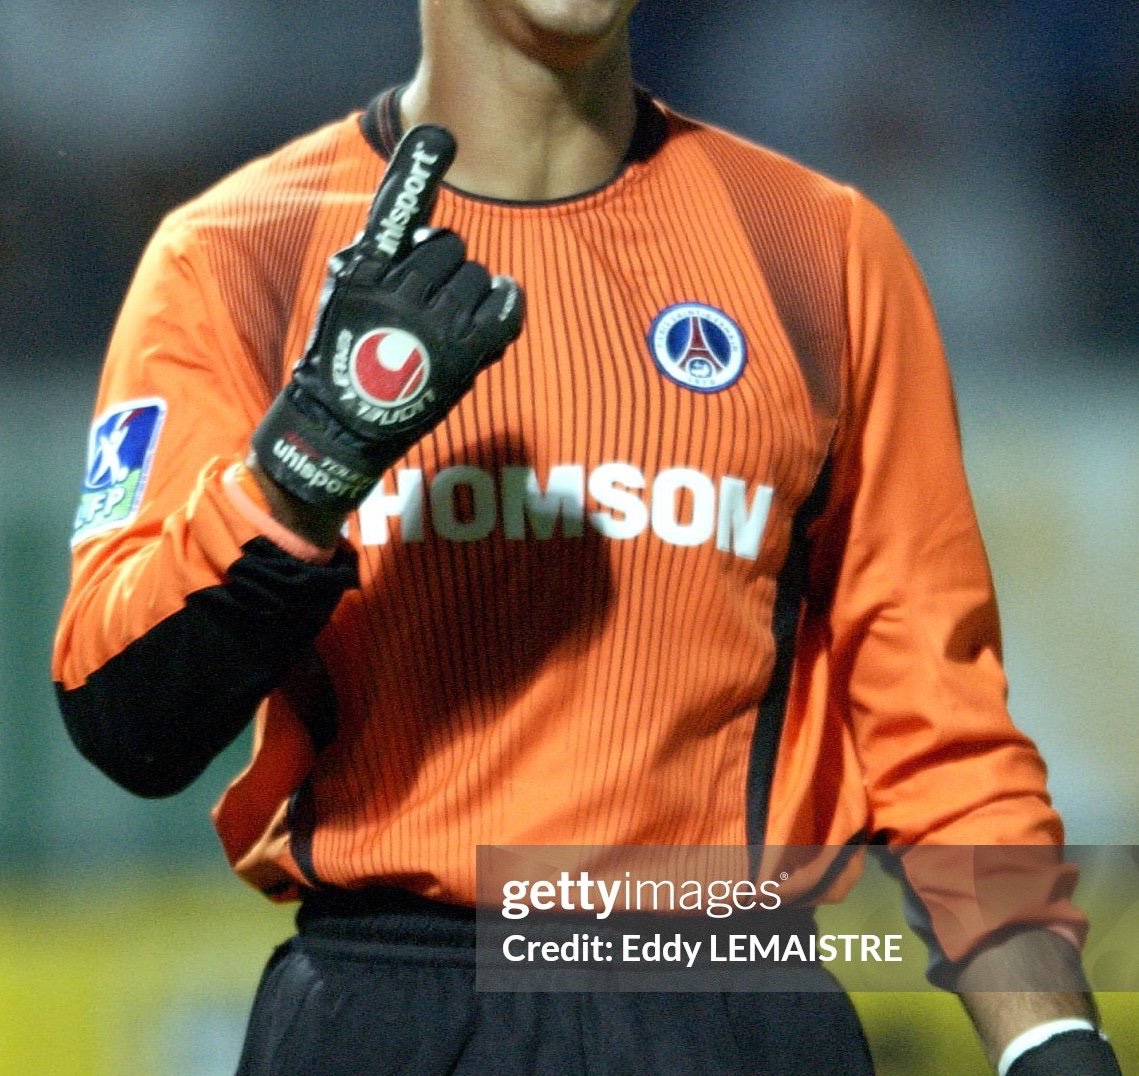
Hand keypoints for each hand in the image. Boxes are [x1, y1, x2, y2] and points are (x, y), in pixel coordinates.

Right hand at [252, 124, 523, 509]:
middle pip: (450, 246)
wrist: (344, 424)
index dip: (416, 171)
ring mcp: (434, 323)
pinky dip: (504, 300)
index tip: (438, 136)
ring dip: (469, 290)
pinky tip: (494, 304)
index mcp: (363, 270)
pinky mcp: (464, 354)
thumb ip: (380, 256)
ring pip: (476, 275)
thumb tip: (431, 237)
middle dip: (445, 266)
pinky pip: (504, 306)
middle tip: (428, 300)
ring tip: (448, 319)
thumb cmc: (345, 358)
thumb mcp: (344, 295)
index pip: (394, 212)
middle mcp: (399, 291)